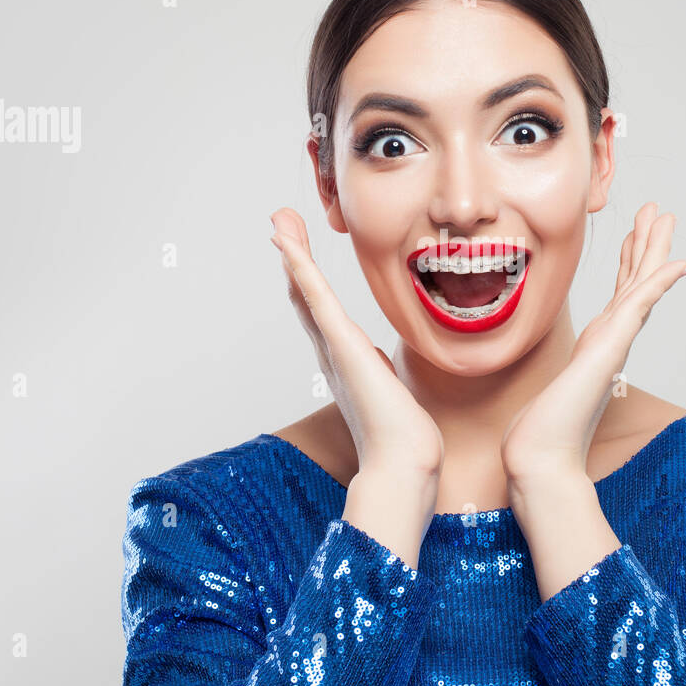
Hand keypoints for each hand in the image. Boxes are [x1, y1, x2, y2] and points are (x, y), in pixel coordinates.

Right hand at [270, 208, 442, 563]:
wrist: (403, 465)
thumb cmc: (406, 440)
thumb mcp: (396, 397)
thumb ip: (384, 380)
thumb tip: (382, 371)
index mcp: (347, 364)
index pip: (323, 315)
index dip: (309, 284)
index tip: (301, 256)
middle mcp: (333, 356)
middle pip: (306, 298)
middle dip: (294, 261)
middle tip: (280, 226)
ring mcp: (334, 350)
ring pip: (306, 292)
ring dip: (292, 254)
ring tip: (279, 221)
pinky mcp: (342, 346)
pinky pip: (316, 299)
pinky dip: (300, 268)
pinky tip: (288, 244)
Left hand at [500, 202, 685, 489]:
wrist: (541, 458)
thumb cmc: (538, 436)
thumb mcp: (543, 395)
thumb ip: (549, 387)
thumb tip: (544, 394)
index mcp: (595, 347)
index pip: (616, 295)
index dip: (627, 263)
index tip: (634, 236)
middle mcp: (609, 342)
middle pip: (634, 282)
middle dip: (645, 244)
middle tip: (657, 211)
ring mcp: (614, 344)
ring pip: (640, 285)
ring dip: (654, 249)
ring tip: (664, 216)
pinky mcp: (611, 347)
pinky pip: (640, 305)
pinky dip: (660, 283)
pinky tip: (679, 264)